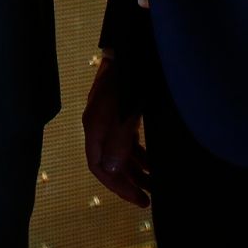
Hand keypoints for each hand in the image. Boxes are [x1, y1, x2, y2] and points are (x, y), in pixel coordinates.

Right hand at [81, 52, 149, 206]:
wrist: (132, 49)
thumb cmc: (128, 79)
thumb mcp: (125, 113)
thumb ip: (118, 143)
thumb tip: (112, 171)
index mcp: (95, 126)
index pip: (99, 166)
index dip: (117, 185)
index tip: (137, 198)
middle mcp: (99, 125)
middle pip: (110, 163)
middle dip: (128, 182)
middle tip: (147, 199)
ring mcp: (110, 118)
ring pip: (120, 153)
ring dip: (135, 171)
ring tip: (153, 185)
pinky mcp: (121, 111)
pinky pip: (127, 141)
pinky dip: (138, 155)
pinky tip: (151, 163)